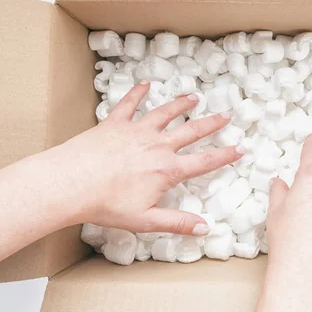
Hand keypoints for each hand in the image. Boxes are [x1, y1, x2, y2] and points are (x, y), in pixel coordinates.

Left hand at [49, 81, 242, 235]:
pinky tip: (146, 84)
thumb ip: (177, 222)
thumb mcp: (145, 220)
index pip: (204, 162)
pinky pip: (130, 104)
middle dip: (211, 123)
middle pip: (191, 131)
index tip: (241, 148)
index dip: (225, 156)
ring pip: (165, 113)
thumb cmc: (105, 204)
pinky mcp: (115, 123)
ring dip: (182, 104)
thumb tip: (204, 228)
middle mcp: (157, 146)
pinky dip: (139, 93)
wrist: (70, 183)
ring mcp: (136, 131)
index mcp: (167, 170)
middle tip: (226, 115)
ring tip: (194, 97)